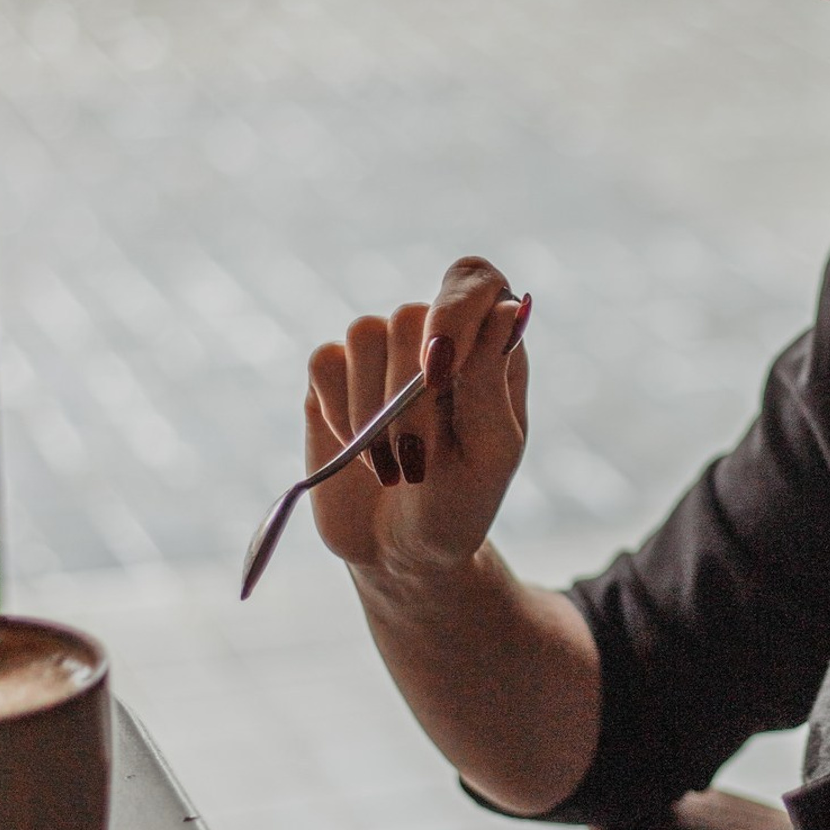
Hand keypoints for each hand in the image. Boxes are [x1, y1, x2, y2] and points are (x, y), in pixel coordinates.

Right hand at [306, 257, 530, 576]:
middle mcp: (434, 336)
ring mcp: (380, 353)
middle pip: (411, 314)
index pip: (474, 279)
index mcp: (489, 346)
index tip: (444, 368)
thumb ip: (490, 380)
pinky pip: (324, 361)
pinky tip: (357, 449)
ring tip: (391, 465)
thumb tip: (504, 307)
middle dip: (411, 396)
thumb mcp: (492, 452)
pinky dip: (338, 410)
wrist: (402, 551)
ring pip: (364, 332)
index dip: (455, 309)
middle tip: (418, 459)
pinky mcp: (332, 378)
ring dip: (374, 410)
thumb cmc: (462, 501)